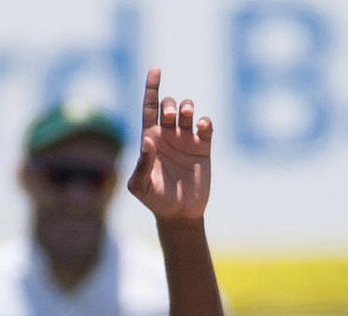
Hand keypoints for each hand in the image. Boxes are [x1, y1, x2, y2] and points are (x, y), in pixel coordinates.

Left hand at [127, 67, 211, 221]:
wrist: (179, 214)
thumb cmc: (155, 201)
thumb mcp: (141, 186)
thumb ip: (142, 164)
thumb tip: (147, 141)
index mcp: (151, 140)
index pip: (150, 108)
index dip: (152, 88)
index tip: (155, 69)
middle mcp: (168, 136)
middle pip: (168, 106)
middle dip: (169, 104)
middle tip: (170, 116)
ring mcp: (186, 140)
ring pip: (187, 111)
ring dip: (187, 107)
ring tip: (187, 117)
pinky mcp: (203, 148)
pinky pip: (206, 126)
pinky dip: (206, 122)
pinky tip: (203, 128)